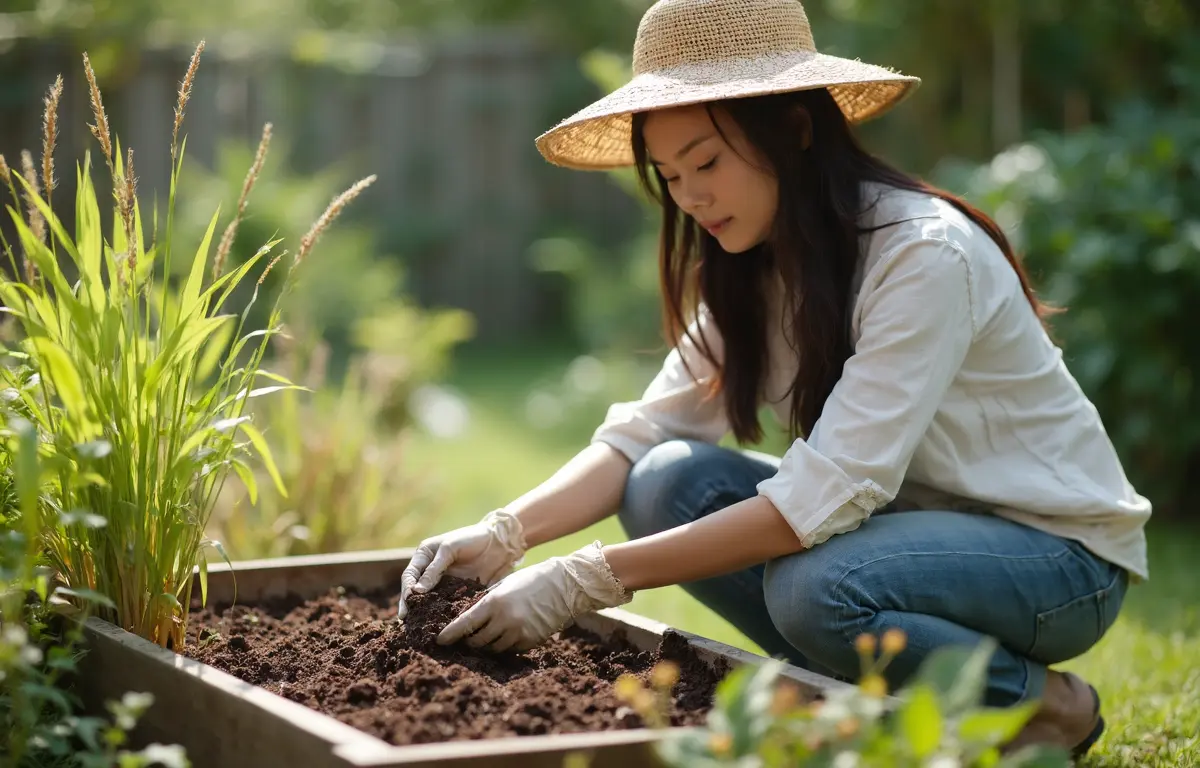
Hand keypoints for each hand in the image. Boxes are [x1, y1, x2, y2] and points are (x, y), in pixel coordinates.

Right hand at [397, 509, 525, 620]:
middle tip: (408, 623)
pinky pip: (449, 605)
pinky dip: (445, 615)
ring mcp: (445, 584)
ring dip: (426, 614)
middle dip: (412, 607)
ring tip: (420, 629)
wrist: (500, 542)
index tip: (406, 606)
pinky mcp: (459, 593)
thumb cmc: (472, 538)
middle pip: (417, 592)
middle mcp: (431, 572)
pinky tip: (442, 627)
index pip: (409, 576)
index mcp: (424, 557)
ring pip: (431, 601)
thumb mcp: (449, 548)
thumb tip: (417, 591)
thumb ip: (434, 569)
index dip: (406, 591)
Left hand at [437, 541, 631, 651]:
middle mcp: (504, 620)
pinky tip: (505, 636)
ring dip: (486, 645)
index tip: (439, 641)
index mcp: (494, 602)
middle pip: (476, 641)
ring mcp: (518, 633)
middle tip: (464, 639)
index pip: (464, 625)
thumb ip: (486, 601)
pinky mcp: (530, 641)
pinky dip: (504, 645)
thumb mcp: (505, 584)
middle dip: (468, 642)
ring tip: (484, 637)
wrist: (565, 585)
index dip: (449, 635)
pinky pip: (510, 650)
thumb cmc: (533, 579)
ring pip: (492, 648)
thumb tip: (469, 617)